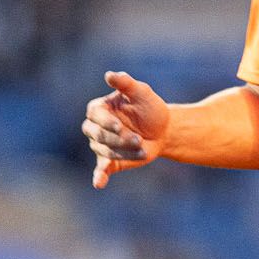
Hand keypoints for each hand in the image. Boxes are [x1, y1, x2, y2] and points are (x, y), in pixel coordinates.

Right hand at [83, 70, 170, 187]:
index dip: (107, 122)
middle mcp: (96, 127)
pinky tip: (99, 183)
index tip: (120, 126)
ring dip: (125, 151)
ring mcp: (101, 145)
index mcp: (99, 108)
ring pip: (106, 152)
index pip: (95, 116)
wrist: (164, 130)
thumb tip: (109, 75)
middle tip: (138, 139)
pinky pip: (101, 170)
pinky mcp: (109, 161)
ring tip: (142, 148)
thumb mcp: (142, 93)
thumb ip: (126, 83)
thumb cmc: (151, 108)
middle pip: (99, 136)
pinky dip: (99, 177)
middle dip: (119, 139)